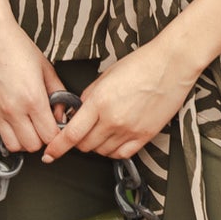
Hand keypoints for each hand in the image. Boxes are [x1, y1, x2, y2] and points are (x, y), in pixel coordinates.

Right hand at [0, 11, 65, 152]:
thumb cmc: (16, 47)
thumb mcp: (46, 68)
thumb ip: (58, 93)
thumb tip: (61, 111)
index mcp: (32, 99)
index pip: (50, 136)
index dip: (57, 135)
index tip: (56, 128)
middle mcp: (13, 109)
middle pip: (32, 146)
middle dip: (41, 139)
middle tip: (42, 126)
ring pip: (13, 145)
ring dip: (23, 139)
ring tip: (27, 125)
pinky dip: (7, 130)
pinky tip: (12, 116)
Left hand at [42, 35, 200, 161]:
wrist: (171, 64)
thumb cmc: (140, 64)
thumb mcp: (105, 76)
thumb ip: (88, 97)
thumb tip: (77, 112)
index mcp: (99, 102)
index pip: (71, 134)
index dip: (57, 147)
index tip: (49, 154)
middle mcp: (113, 120)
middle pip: (85, 146)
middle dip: (78, 142)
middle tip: (81, 132)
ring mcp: (130, 130)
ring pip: (102, 152)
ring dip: (96, 145)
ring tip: (101, 130)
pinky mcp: (145, 136)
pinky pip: (121, 154)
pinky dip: (113, 151)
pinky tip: (114, 140)